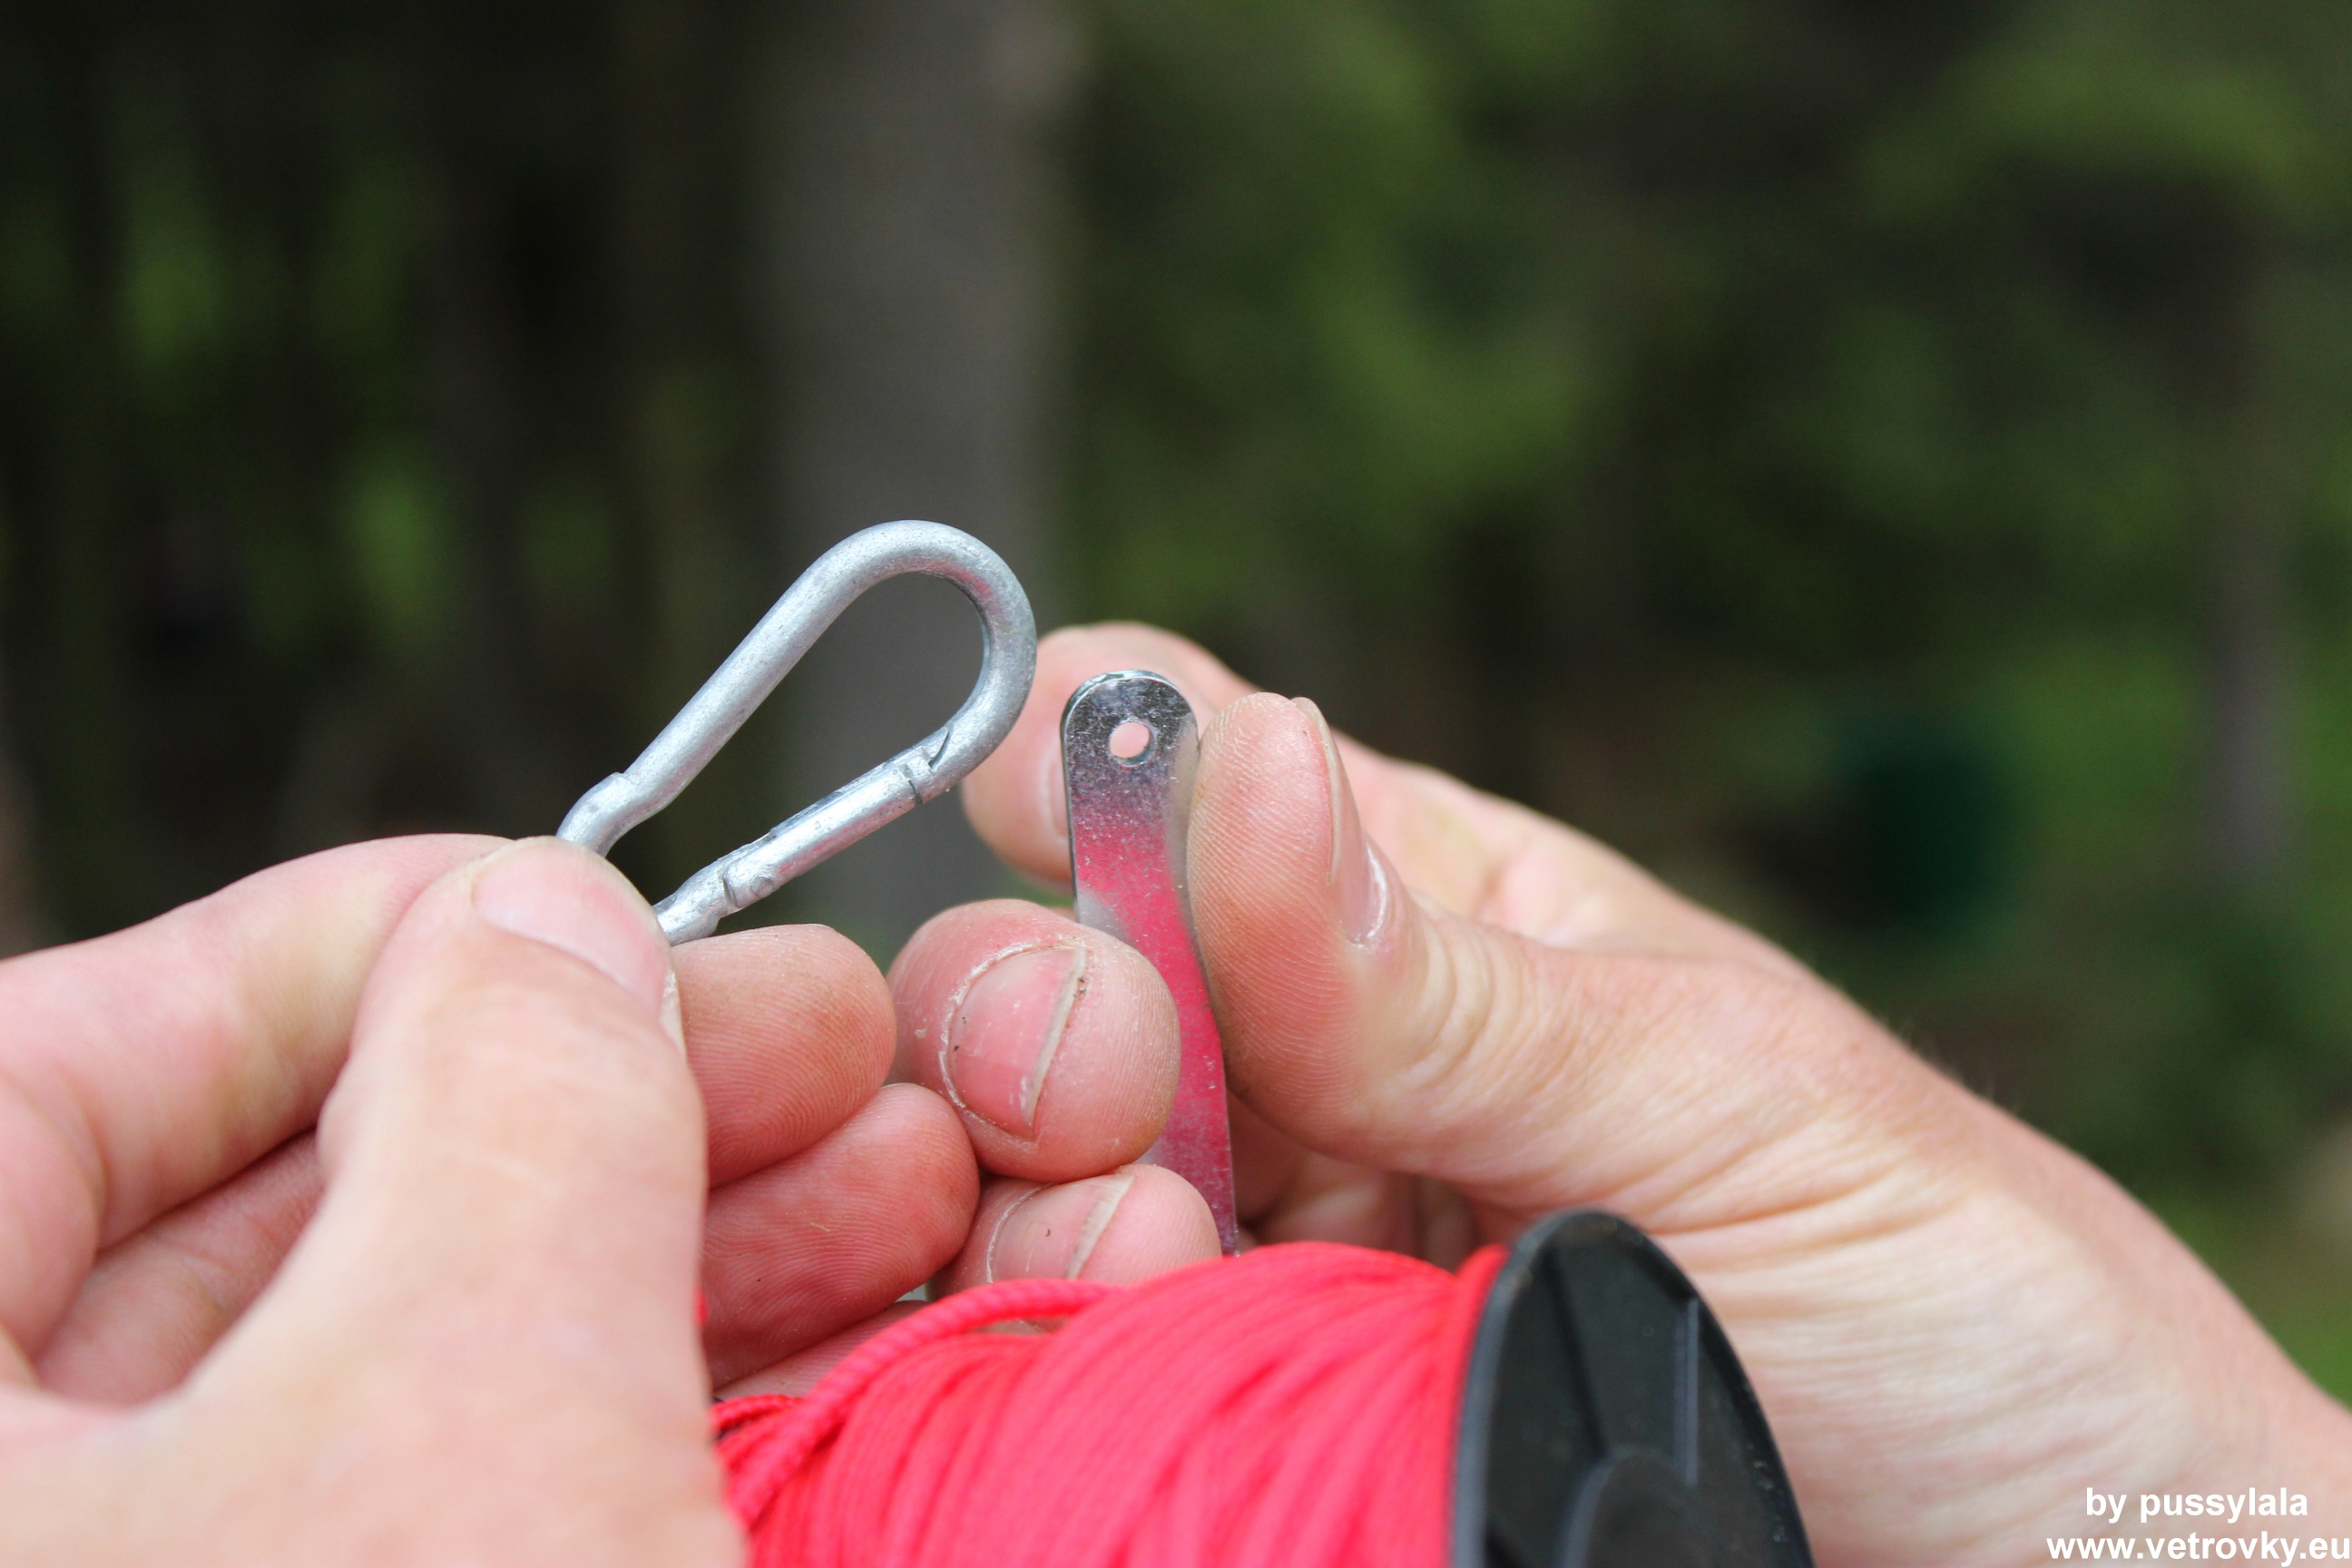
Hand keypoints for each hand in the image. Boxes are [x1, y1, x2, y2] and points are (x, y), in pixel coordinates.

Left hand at [0, 836, 981, 1558]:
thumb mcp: (461, 1422)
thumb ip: (510, 1109)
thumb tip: (548, 919)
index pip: (48, 1073)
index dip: (347, 944)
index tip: (577, 909)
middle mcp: (32, 1516)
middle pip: (276, 1232)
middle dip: (602, 1112)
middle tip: (824, 1045)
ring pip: (411, 1387)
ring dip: (692, 1260)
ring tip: (917, 1189)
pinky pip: (486, 1521)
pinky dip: (672, 1419)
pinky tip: (878, 1335)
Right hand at [898, 623, 2351, 1567]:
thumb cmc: (1941, 1291)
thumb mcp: (1714, 1100)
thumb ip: (1442, 981)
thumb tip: (1241, 751)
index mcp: (1416, 916)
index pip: (1173, 769)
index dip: (1069, 758)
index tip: (1029, 802)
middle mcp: (1305, 1074)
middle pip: (1046, 984)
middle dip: (1026, 1014)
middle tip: (1113, 1101)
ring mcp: (1265, 1253)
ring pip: (1026, 1184)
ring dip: (1037, 1205)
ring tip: (1160, 1267)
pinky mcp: (1246, 1413)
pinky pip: (1071, 1366)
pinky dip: (1045, 1352)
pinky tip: (1118, 1353)